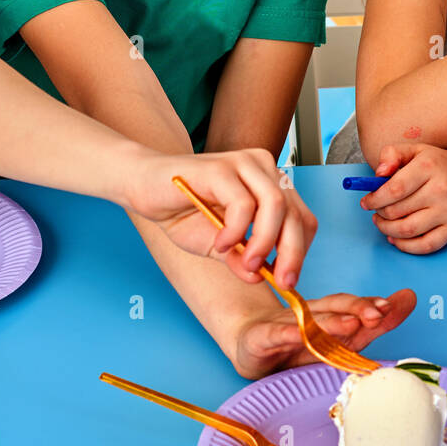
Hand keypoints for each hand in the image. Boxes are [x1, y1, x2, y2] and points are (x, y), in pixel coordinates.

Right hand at [126, 148, 317, 288]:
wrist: (144, 187)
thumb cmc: (183, 211)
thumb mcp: (219, 246)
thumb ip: (242, 258)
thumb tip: (262, 278)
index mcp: (270, 184)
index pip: (302, 219)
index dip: (301, 252)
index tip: (289, 281)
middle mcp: (262, 168)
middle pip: (295, 213)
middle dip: (291, 254)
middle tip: (280, 281)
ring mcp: (242, 164)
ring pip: (275, 205)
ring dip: (264, 242)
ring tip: (247, 264)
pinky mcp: (220, 168)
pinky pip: (242, 203)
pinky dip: (235, 231)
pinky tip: (220, 243)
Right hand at [232, 287, 416, 379]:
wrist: (247, 345)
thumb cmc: (295, 343)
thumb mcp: (334, 339)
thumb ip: (372, 322)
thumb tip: (410, 297)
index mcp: (326, 315)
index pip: (352, 307)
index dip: (375, 304)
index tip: (402, 301)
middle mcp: (307, 315)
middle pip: (334, 308)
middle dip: (358, 309)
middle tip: (380, 312)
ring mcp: (283, 325)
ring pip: (309, 322)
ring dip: (331, 321)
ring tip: (352, 323)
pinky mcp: (261, 340)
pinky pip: (275, 335)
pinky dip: (287, 333)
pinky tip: (299, 332)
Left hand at [362, 143, 446, 252]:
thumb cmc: (437, 164)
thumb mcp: (414, 150)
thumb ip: (391, 154)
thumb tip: (378, 174)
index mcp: (428, 167)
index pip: (394, 189)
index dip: (375, 199)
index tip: (366, 202)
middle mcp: (441, 190)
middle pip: (398, 211)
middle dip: (380, 213)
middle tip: (376, 211)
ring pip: (407, 230)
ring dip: (387, 230)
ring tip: (382, 223)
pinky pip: (425, 246)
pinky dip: (405, 246)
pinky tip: (395, 238)